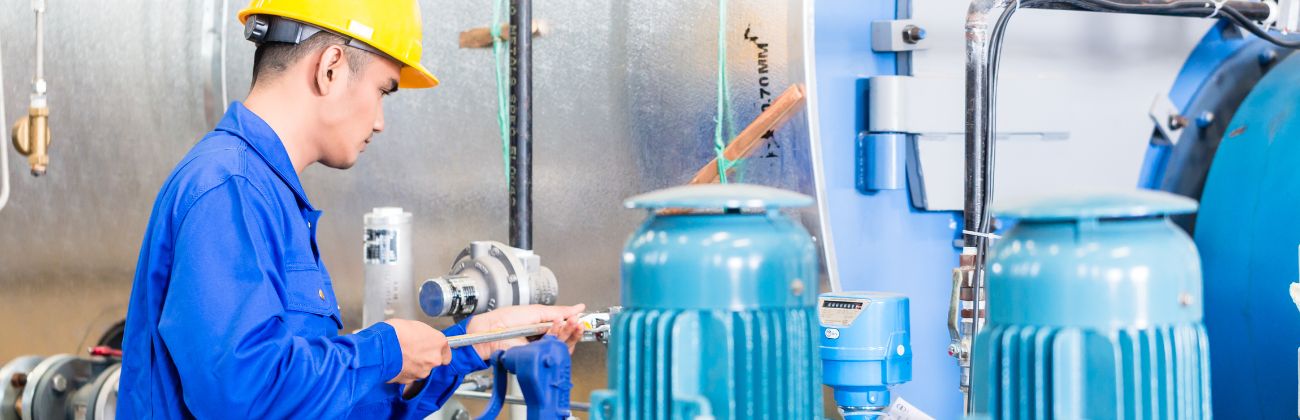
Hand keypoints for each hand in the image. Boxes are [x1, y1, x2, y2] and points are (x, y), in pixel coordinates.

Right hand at [384, 319, 451, 384]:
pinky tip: (397, 362)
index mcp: (438, 342)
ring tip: (402, 355)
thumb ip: (424, 335)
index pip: (446, 351)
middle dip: (425, 357)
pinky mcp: (410, 380)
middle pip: (434, 361)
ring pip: (422, 369)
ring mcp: (423, 371)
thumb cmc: (395, 333)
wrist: (380, 348)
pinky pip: (410, 376)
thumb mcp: (414, 325)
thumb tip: (422, 338)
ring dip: (414, 364)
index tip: (431, 348)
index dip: (436, 349)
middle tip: (412, 350)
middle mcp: (434, 359)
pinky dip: (405, 371)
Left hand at [465, 304, 585, 359]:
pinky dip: (557, 338)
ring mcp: (540, 348)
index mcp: (542, 326)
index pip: (564, 326)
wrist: (491, 331)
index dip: (573, 322)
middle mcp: (542, 339)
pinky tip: (557, 328)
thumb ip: (558, 311)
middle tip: (578, 321)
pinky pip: (553, 351)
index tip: (580, 316)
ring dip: (568, 333)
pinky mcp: (537, 356)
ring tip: (570, 323)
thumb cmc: (505, 320)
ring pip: (562, 345)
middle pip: (566, 337)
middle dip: (573, 328)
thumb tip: (578, 308)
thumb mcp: (535, 311)